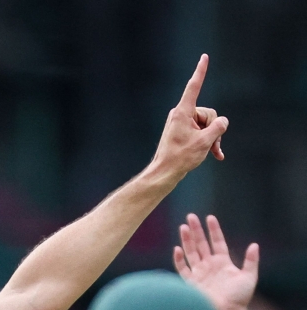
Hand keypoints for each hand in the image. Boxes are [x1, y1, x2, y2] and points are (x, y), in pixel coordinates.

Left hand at [150, 55, 228, 182]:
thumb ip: (218, 127)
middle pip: (208, 113)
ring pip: (207, 124)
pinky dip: (209, 142)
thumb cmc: (181, 157)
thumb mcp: (205, 141)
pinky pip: (202, 131)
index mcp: (183, 112)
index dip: (200, 72)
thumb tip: (222, 121)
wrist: (165, 173)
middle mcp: (182, 114)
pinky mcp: (184, 131)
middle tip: (211, 145)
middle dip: (214, 129)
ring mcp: (183, 123)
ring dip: (212, 138)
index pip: (194, 87)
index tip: (204, 57)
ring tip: (210, 151)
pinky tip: (216, 155)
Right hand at [173, 214, 257, 309]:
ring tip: (184, 227)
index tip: (210, 217)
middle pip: (201, 244)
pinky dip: (179, 259)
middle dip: (196, 230)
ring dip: (187, 240)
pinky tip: (177, 249)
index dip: (214, 230)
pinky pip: (182, 268)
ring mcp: (199, 273)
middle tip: (190, 216)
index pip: (217, 242)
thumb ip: (251, 261)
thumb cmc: (240, 298)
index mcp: (223, 262)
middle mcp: (209, 266)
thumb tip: (254, 245)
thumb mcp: (249, 277)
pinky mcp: (190, 283)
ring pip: (190, 252)